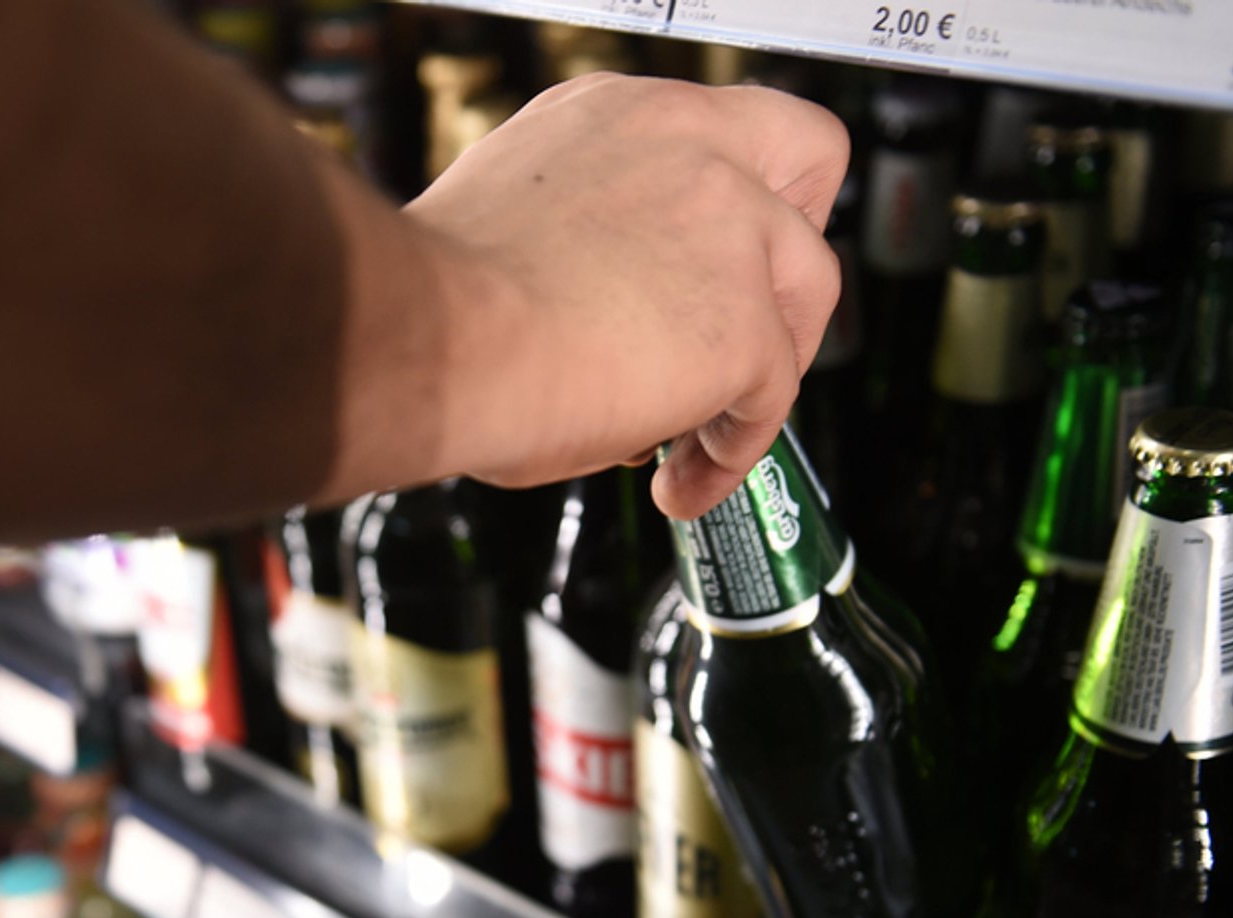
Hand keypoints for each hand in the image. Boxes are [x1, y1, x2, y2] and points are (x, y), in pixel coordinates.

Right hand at [404, 74, 847, 519]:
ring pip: (806, 294)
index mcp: (619, 118)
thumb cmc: (435, 303)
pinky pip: (766, 404)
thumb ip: (584, 235)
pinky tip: (675, 484)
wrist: (425, 341)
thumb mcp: (515, 223)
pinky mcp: (745, 326)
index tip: (713, 253)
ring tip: (694, 439)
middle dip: (785, 249)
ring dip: (761, 368)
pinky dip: (727, 455)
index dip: (733, 192)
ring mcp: (733, 232)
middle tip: (747, 324)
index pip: (721, 128)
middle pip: (807, 164)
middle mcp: (691, 150)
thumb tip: (599, 305)